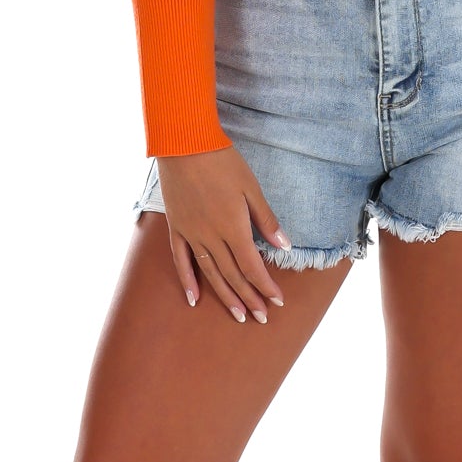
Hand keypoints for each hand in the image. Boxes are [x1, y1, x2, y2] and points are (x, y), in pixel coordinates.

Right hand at [154, 146, 291, 322]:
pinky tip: (194, 298)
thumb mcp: (251, 188)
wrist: (185, 144)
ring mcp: (192, 234)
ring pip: (210, 273)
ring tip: (237, 315)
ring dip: (225, 296)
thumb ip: (266, 220)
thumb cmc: (222, 162)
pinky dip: (188, 280)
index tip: (277, 301)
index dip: (265, 286)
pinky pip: (181, 260)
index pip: (252, 266)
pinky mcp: (177, 228)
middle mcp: (211, 236)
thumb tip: (285, 246)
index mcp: (233, 227)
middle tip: (261, 317)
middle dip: (249, 298)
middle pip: (233, 275)